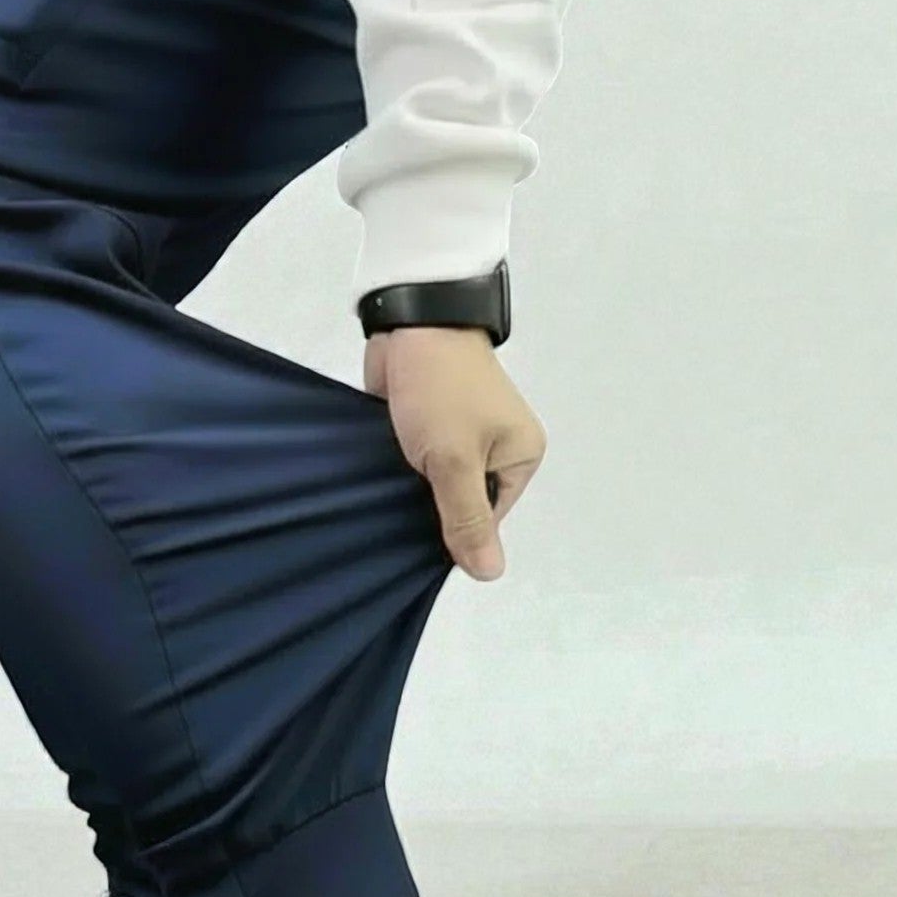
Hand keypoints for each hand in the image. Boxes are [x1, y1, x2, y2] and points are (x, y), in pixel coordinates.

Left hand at [363, 325, 545, 579]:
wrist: (410, 322)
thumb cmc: (441, 389)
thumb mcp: (455, 460)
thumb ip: (468, 517)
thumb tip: (491, 574)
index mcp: (520, 456)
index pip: (488, 517)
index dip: (456, 531)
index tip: (420, 537)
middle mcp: (497, 447)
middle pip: (463, 501)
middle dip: (432, 509)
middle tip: (395, 521)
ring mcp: (462, 433)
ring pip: (436, 481)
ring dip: (411, 489)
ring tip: (381, 503)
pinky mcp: (430, 422)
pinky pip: (418, 460)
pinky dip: (400, 468)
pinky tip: (376, 482)